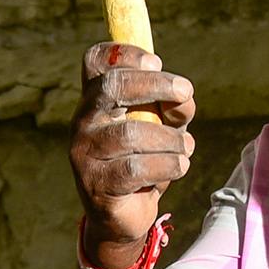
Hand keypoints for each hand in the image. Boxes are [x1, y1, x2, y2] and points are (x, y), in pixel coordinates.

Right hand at [70, 43, 195, 262]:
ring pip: (133, 134)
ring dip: (171, 140)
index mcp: (96, 99)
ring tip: (184, 149)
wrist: (126, 215)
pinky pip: (137, 168)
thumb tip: (184, 98)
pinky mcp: (97, 184)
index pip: (96, 61)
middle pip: (112, 86)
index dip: (125, 52)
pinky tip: (178, 167)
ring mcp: (85, 153)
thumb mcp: (166, 126)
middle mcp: (83, 121)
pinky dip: (168, 165)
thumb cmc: (146, 161)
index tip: (156, 61)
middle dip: (155, 85)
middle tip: (186, 92)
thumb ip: (175, 106)